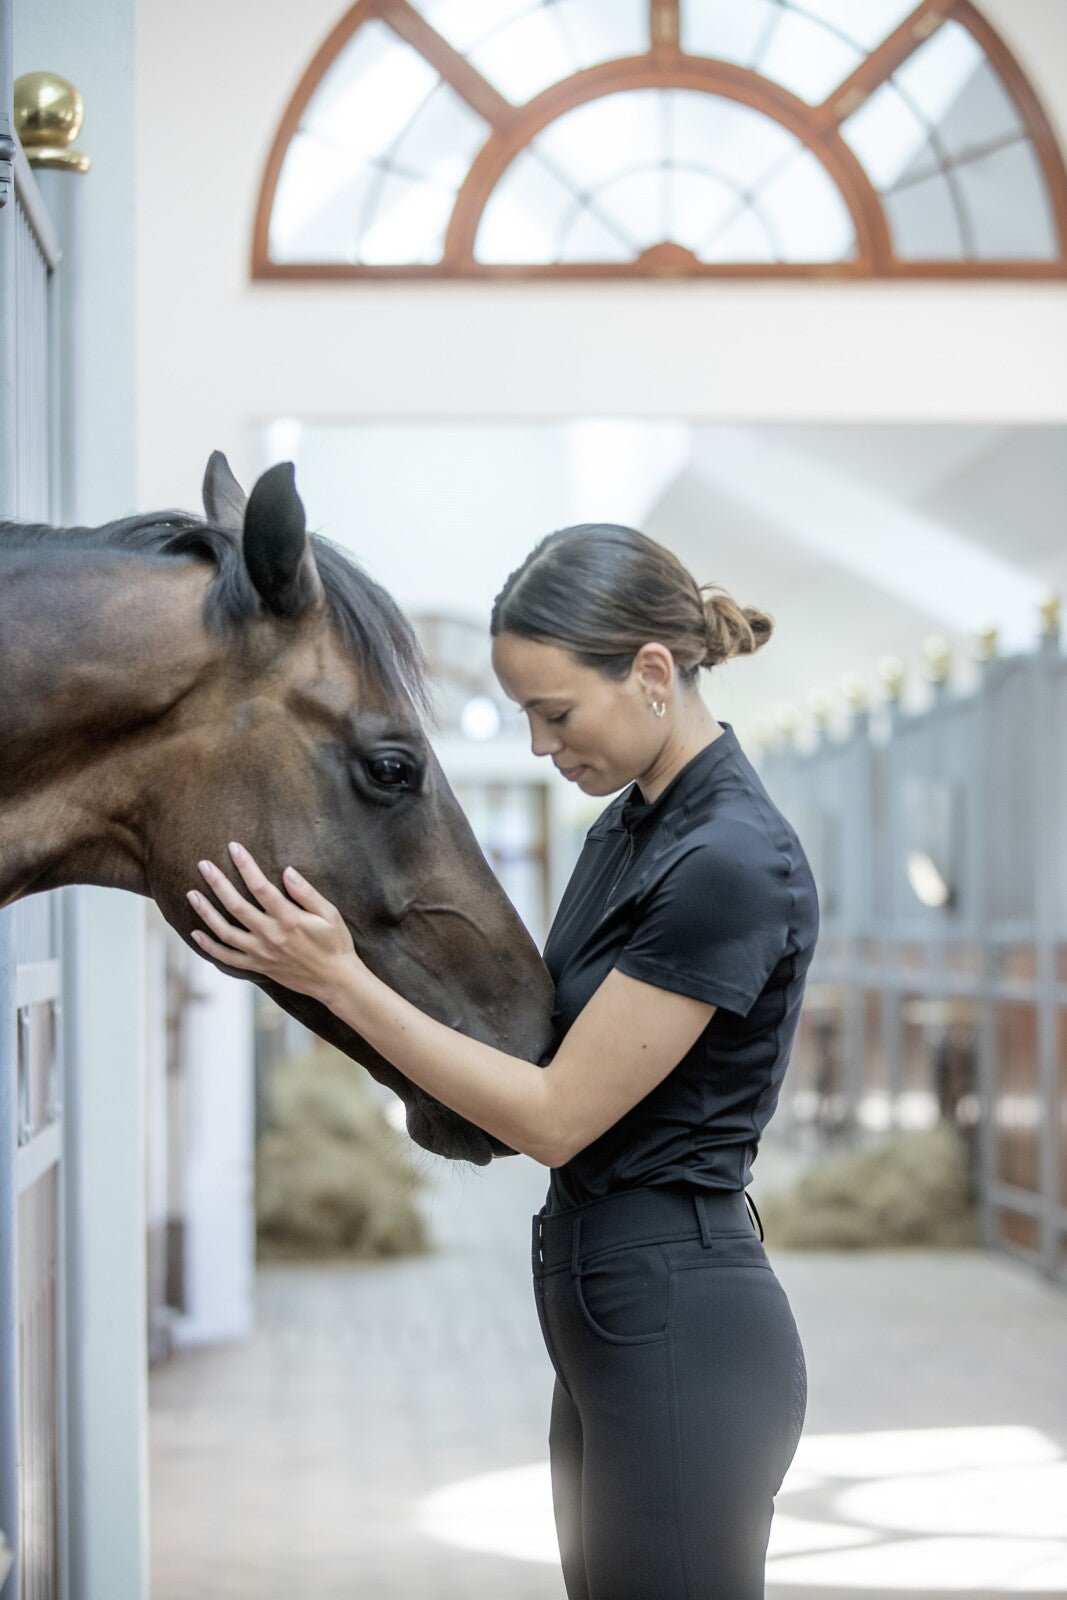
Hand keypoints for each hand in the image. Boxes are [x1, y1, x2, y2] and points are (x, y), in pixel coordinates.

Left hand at [187, 841, 359, 1004]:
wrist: (335, 981)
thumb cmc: (336, 943)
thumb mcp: (330, 914)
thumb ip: (307, 893)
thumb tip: (287, 871)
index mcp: (289, 919)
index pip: (261, 886)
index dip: (246, 865)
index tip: (234, 847)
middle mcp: (271, 935)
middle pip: (236, 906)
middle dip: (218, 883)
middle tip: (203, 865)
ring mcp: (262, 953)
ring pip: (225, 932)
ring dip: (206, 912)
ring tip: (192, 894)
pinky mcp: (258, 967)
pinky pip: (227, 958)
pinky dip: (209, 947)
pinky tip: (195, 934)